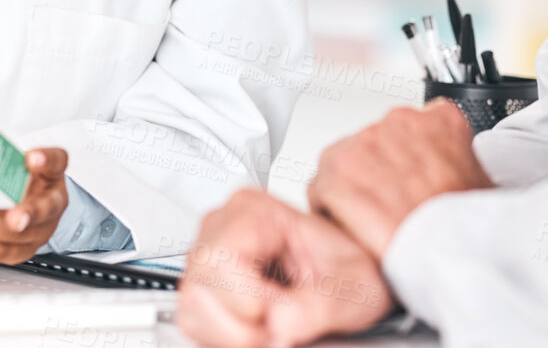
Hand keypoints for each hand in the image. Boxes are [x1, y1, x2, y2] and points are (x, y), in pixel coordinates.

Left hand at [0, 147, 69, 264]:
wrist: (27, 197)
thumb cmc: (15, 175)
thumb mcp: (12, 159)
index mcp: (52, 171)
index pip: (56, 161)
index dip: (45, 160)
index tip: (32, 157)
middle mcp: (53, 200)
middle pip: (45, 207)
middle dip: (25, 213)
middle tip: (11, 218)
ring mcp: (43, 227)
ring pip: (21, 236)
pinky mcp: (27, 247)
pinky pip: (4, 252)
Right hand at [177, 190, 392, 347]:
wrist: (355, 280)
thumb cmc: (354, 270)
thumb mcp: (354, 288)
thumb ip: (320, 305)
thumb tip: (281, 322)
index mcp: (255, 211)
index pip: (220, 258)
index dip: (248, 299)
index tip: (281, 318)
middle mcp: (224, 228)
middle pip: (199, 287)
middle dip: (240, 326)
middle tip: (281, 333)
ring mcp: (211, 259)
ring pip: (191, 309)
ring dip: (232, 336)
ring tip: (275, 332)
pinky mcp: (207, 289)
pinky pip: (195, 322)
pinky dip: (226, 339)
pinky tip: (261, 333)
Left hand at [307, 100, 490, 258]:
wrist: (448, 248)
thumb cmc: (465, 223)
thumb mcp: (481, 181)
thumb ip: (456, 161)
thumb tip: (451, 175)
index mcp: (440, 119)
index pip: (407, 130)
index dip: (401, 161)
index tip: (403, 182)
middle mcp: (399, 121)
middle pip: (372, 146)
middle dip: (373, 176)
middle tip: (387, 209)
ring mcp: (364, 141)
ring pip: (341, 167)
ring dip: (350, 193)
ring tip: (372, 224)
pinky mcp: (338, 168)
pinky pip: (321, 190)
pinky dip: (331, 212)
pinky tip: (355, 230)